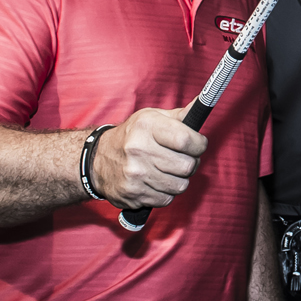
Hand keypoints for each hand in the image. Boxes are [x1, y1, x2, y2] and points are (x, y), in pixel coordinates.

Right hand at [92, 106, 207, 207]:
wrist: (97, 160)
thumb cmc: (132, 136)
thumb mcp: (152, 118)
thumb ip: (180, 116)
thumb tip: (203, 101)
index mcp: (146, 127)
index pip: (186, 140)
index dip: (199, 144)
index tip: (198, 145)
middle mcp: (138, 150)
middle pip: (187, 166)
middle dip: (191, 163)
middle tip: (184, 159)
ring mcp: (134, 174)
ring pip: (180, 186)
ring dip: (180, 180)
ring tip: (169, 170)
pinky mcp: (133, 194)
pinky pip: (167, 199)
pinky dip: (166, 193)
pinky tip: (157, 182)